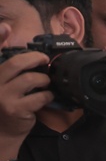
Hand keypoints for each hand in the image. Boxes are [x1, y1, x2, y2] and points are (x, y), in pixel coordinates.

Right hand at [0, 24, 50, 160]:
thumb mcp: (4, 83)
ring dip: (43, 80)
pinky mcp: (15, 109)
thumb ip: (11, 67)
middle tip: (44, 60)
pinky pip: (39, 96)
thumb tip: (11, 36)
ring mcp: (3, 96)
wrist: (2, 132)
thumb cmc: (6, 104)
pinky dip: (47, 96)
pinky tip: (45, 97)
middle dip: (35, 59)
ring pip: (31, 79)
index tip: (6, 27)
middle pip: (16, 63)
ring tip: (44, 83)